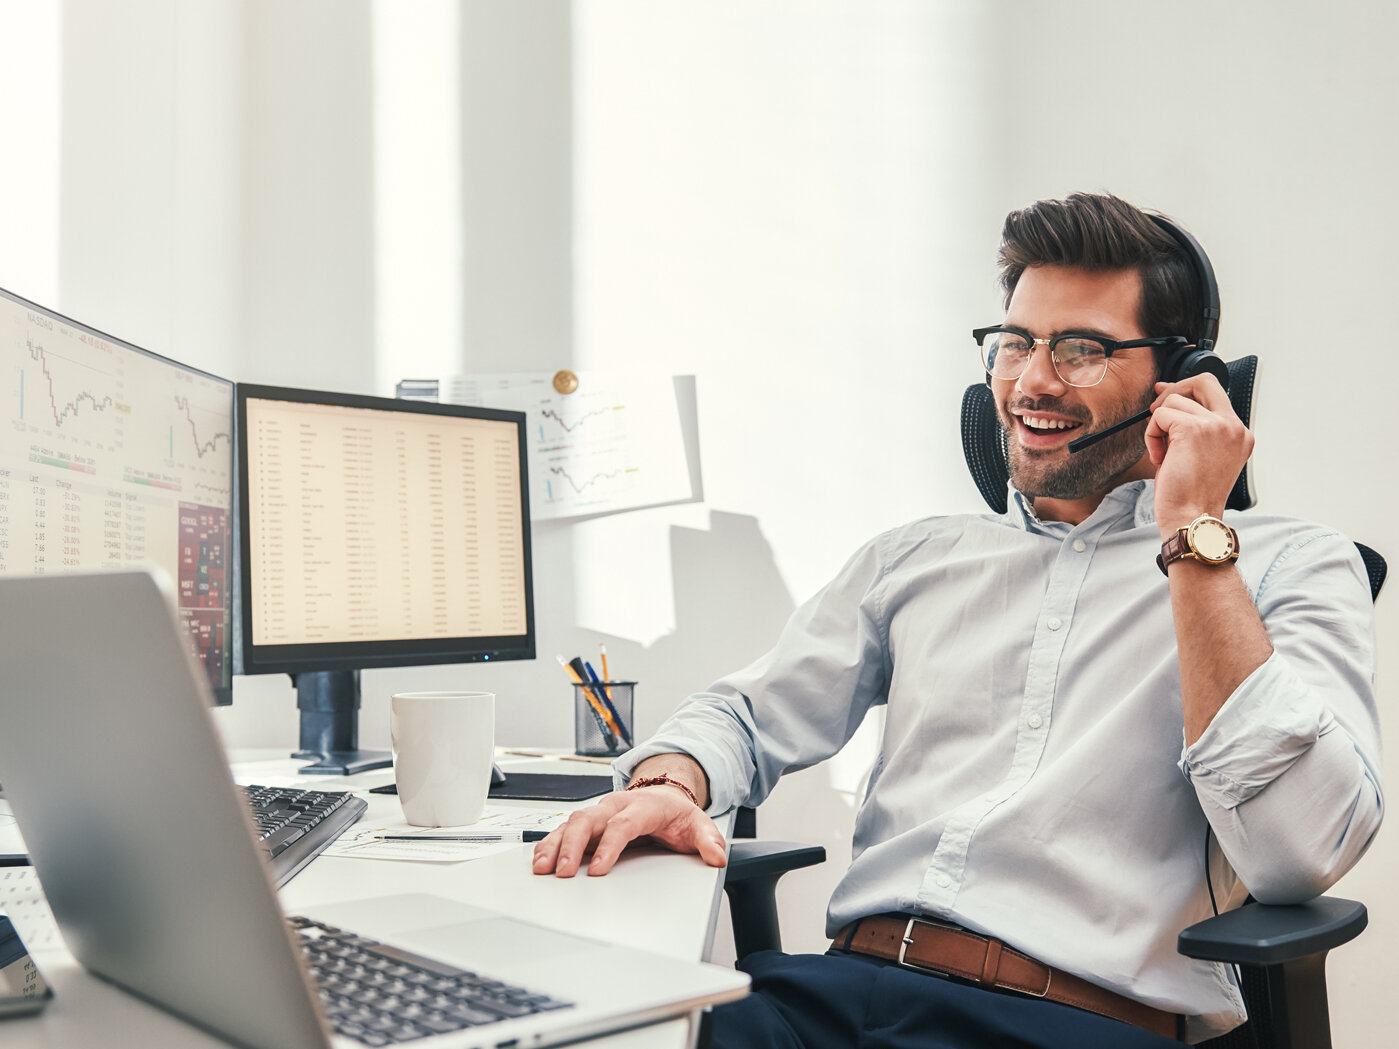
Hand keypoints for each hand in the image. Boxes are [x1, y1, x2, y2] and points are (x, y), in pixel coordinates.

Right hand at [531, 785, 728, 877]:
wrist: (665, 794)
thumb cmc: (677, 814)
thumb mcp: (699, 824)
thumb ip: (709, 840)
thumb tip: (717, 856)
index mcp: (643, 806)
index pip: (623, 824)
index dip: (609, 846)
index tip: (600, 871)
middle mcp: (616, 805)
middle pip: (588, 820)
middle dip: (573, 846)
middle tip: (564, 873)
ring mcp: (600, 812)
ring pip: (571, 822)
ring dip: (555, 845)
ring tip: (543, 868)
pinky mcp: (589, 822)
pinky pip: (563, 829)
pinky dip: (550, 844)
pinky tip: (540, 860)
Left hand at [1143, 374, 1253, 533]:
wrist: (1191, 518)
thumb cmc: (1191, 495)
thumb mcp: (1200, 454)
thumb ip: (1192, 425)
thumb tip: (1165, 392)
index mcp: (1239, 434)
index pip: (1215, 393)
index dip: (1186, 390)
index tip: (1165, 397)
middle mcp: (1233, 427)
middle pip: (1203, 381)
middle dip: (1174, 391)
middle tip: (1157, 414)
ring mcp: (1217, 426)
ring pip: (1173, 402)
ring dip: (1158, 426)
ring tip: (1164, 454)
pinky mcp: (1194, 429)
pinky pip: (1160, 415)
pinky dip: (1151, 435)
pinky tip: (1160, 458)